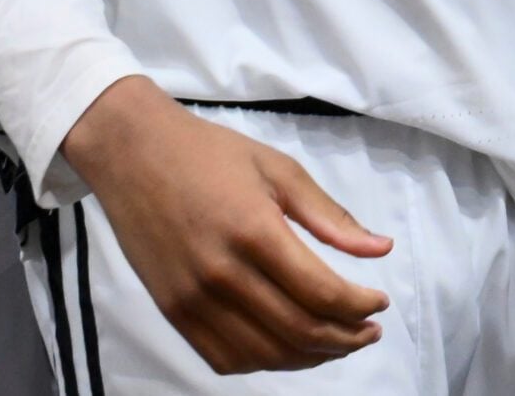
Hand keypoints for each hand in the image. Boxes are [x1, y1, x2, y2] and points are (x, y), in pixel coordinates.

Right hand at [73, 78, 390, 372]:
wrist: (133, 153)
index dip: (360, 307)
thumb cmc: (208, 154)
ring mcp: (193, 298)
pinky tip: (287, 346)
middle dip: (346, 338)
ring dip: (311, 357)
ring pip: (266, 353)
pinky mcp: (172, 311)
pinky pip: (225, 358)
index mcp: (254, 230)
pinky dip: (264, 361)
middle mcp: (222, 273)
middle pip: (299, 330)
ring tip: (337, 342)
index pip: (322, 292)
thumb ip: (330, 216)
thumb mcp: (278, 169)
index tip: (379, 304)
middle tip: (369, 330)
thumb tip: (381, 249)